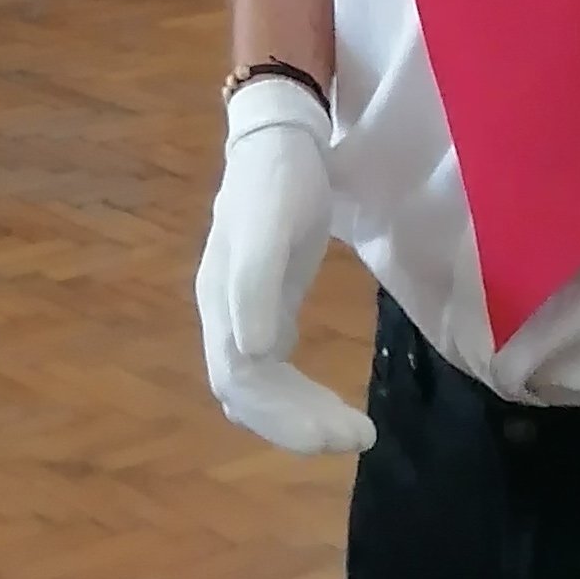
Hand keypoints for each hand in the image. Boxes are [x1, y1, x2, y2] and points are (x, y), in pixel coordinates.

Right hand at [195, 77, 372, 456]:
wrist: (279, 141)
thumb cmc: (278, 180)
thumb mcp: (273, 225)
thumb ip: (258, 284)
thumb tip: (252, 352)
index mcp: (222, 301)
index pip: (239, 381)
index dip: (283, 416)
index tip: (338, 434)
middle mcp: (225, 317)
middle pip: (247, 395)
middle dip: (296, 425)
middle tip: (357, 437)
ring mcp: (242, 315)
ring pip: (258, 389)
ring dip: (298, 416)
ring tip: (352, 429)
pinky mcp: (265, 309)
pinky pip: (272, 372)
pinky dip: (298, 397)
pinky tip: (329, 405)